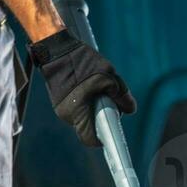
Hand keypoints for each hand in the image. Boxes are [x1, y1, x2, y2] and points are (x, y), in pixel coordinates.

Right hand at [30, 28, 136, 147]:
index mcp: (77, 111)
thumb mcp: (108, 76)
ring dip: (93, 110)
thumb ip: (121, 95)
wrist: (55, 48)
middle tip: (109, 105)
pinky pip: (77, 109)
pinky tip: (89, 88)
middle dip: (101, 120)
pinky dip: (86, 103)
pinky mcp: (60, 101)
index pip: (90, 139)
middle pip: (88, 128)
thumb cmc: (81, 62)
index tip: (111, 132)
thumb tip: (130, 110)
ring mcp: (61, 108)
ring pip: (83, 118)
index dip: (102, 139)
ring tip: (98, 92)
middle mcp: (67, 114)